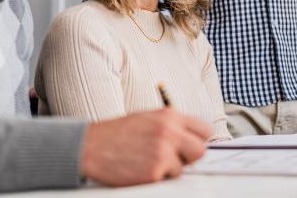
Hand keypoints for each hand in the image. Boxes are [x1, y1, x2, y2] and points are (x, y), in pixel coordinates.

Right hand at [81, 108, 210, 185]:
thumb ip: (172, 125)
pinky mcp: (154, 172)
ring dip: (171, 169)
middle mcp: (170, 132)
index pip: (204, 129)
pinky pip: (166, 179)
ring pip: (184, 168)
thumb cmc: (119, 132)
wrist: (91, 146)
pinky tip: (141, 168)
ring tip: (150, 161)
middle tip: (174, 158)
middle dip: (190, 157)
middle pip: (201, 151)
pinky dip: (156, 177)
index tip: (190, 145)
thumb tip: (192, 138)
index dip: (198, 139)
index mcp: (170, 116)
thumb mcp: (149, 118)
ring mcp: (163, 152)